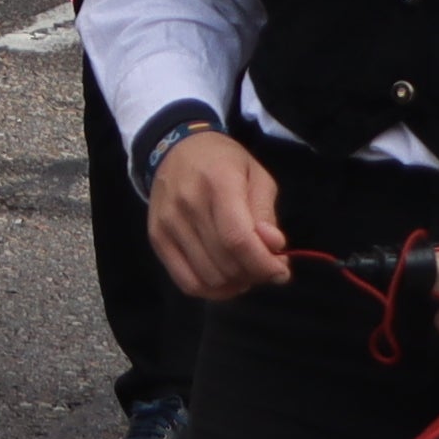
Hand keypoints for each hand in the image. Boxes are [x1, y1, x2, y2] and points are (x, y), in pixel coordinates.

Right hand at [146, 129, 290, 301]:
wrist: (175, 148)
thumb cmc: (223, 162)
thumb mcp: (256, 175)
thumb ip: (266, 212)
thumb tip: (274, 247)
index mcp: (218, 182)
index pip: (237, 238)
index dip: (263, 264)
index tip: (281, 271)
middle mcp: (188, 204)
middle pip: (225, 262)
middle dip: (254, 274)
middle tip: (265, 266)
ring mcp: (168, 223)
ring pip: (209, 277)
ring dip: (234, 283)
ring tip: (245, 270)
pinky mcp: (157, 238)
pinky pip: (186, 282)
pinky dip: (211, 290)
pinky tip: (225, 280)